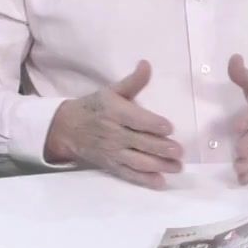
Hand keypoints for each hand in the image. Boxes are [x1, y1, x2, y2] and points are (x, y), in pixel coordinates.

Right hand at [44, 61, 182, 188]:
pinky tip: (160, 182)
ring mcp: (112, 152)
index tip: (169, 128)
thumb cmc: (95, 107)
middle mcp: (113, 133)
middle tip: (179, 151)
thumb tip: (147, 64)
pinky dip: (144, 180)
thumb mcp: (111, 91)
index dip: (153, 124)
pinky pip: (129, 174)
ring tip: (177, 167)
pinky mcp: (112, 165)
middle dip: (161, 148)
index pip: (135, 119)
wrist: (67, 128)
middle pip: (140, 142)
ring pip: (137, 161)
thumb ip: (133, 81)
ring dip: (158, 166)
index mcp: (114, 112)